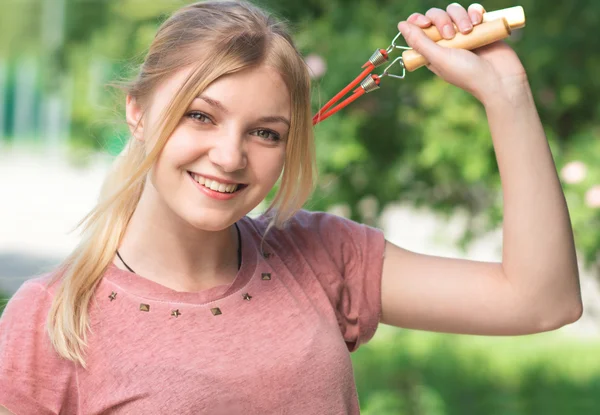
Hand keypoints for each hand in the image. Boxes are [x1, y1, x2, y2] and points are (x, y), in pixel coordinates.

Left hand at [398, 3, 527, 104]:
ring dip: (460, 16)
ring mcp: (463, 33)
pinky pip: (473, 10)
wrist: (500, 78)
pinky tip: (478, 22)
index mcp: (432, 51)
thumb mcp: (439, 58)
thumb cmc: (467, 73)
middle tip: (450, 35)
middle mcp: (446, 41)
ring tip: (468, 30)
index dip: (418, 21)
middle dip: (442, 20)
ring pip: (454, 10)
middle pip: (435, 16)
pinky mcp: (480, 27)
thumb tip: (401, 25)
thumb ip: (420, 42)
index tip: (425, 23)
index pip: (418, 28)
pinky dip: (474, 12)